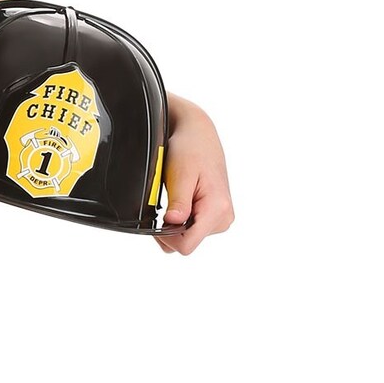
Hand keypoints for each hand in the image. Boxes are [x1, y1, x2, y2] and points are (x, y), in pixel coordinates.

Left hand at [155, 93, 233, 253]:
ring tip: (176, 199)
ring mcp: (221, 219)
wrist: (198, 136)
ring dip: (174, 224)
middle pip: (185, 244)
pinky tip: (180, 203)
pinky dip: (180, 221)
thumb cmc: (190, 150)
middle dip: (169, 229)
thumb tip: (173, 222)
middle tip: (166, 203)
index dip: (167, 236)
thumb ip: (179, 202)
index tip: (160, 218)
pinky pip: (190, 231)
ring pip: (187, 239)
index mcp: (218, 209)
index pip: (187, 245)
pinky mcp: (215, 218)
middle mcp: (224, 218)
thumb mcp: (180, 174)